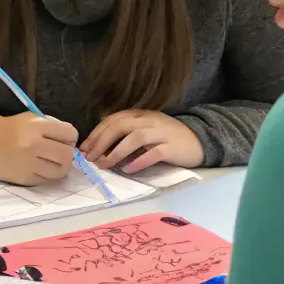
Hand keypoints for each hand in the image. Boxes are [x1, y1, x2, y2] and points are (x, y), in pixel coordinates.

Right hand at [0, 112, 77, 185]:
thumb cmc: (12, 128)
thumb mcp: (32, 119)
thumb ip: (52, 128)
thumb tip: (73, 144)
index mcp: (36, 126)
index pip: (70, 134)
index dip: (69, 137)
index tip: (63, 139)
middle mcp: (33, 145)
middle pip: (68, 155)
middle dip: (67, 154)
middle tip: (58, 152)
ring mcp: (28, 163)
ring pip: (61, 171)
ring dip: (59, 167)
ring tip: (51, 161)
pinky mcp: (24, 179)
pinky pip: (47, 180)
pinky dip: (47, 175)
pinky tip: (39, 167)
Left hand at [81, 110, 204, 170]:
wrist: (200, 140)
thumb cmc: (167, 138)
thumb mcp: (145, 131)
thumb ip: (126, 135)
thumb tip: (100, 149)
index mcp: (140, 115)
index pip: (113, 120)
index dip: (96, 133)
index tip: (84, 148)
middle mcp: (149, 120)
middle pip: (120, 126)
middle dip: (102, 141)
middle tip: (90, 157)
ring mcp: (162, 132)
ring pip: (136, 137)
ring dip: (117, 151)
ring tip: (105, 164)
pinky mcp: (173, 147)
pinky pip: (154, 152)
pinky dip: (140, 160)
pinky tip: (129, 169)